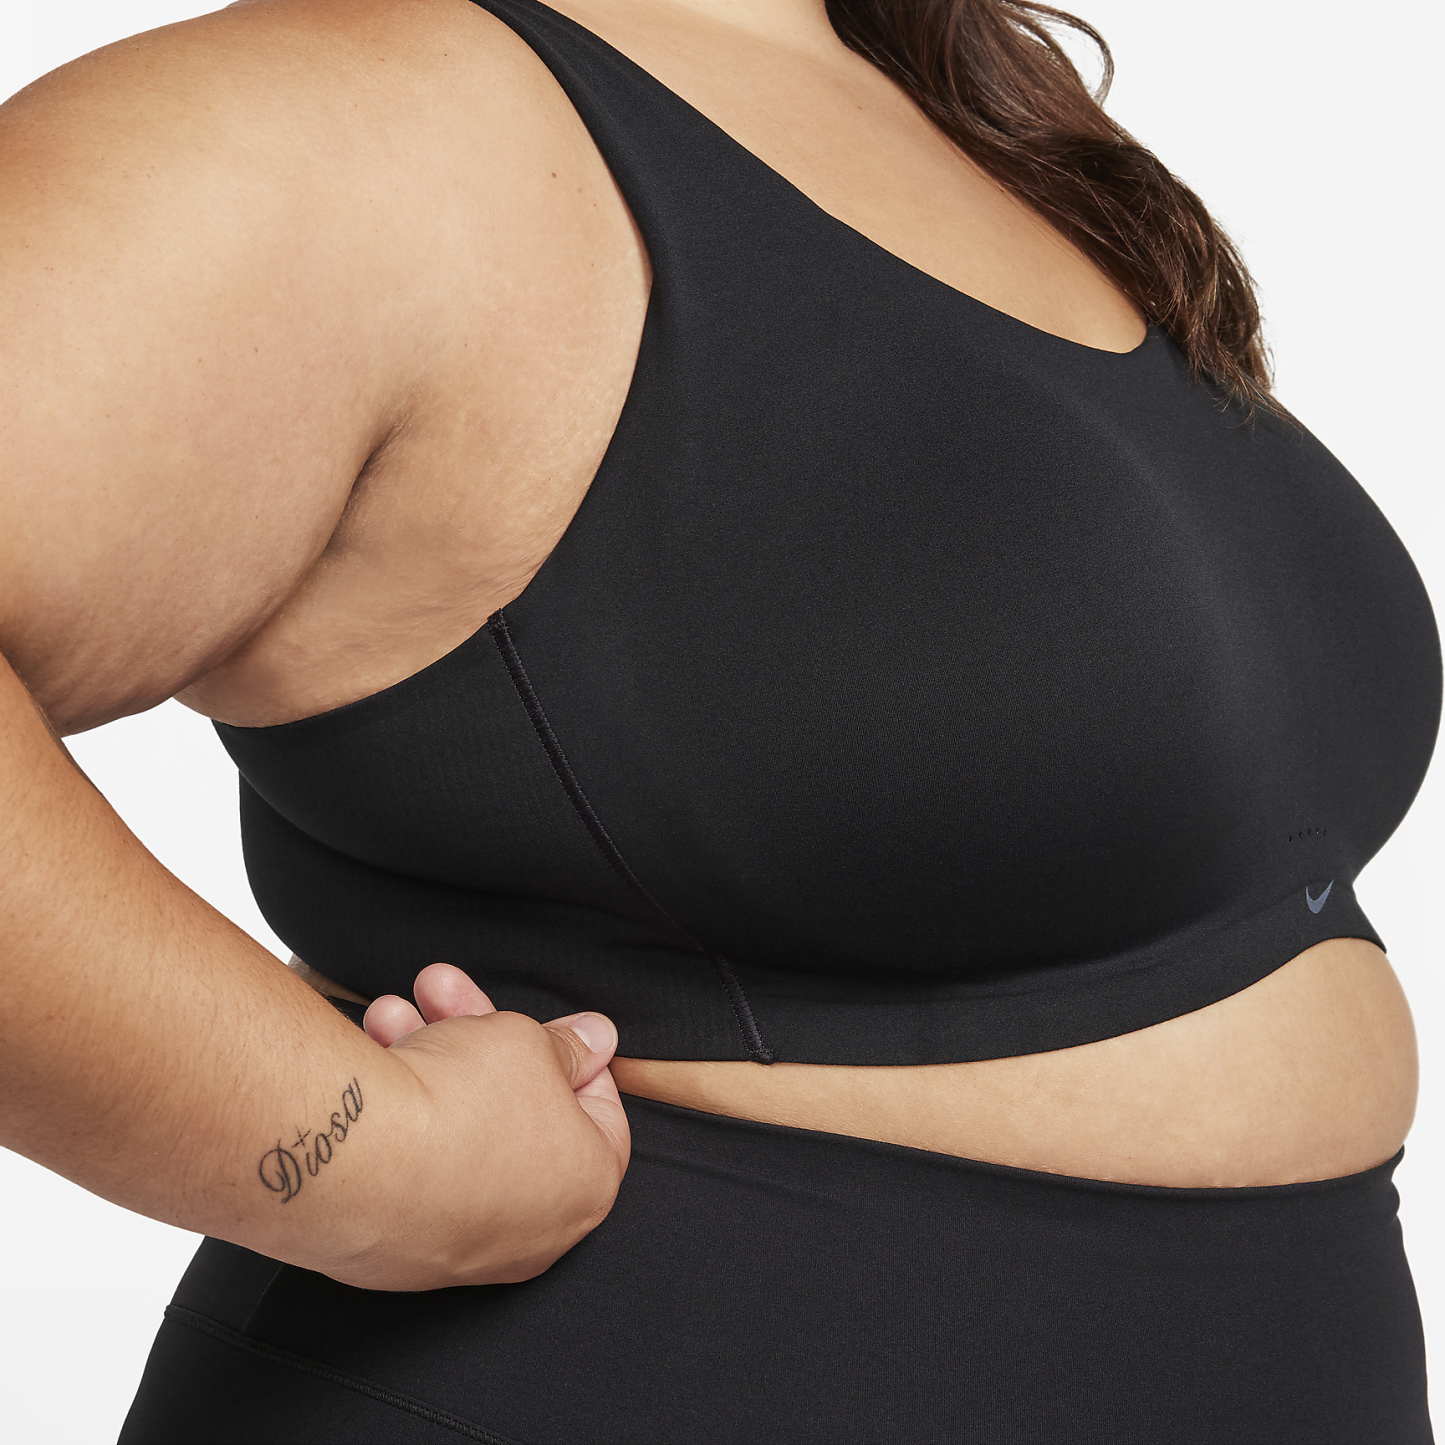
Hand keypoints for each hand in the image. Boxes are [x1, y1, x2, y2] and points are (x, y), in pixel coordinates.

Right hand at [325, 964, 629, 1290]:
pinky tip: (373, 1055)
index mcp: (587, 1184)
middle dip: (476, 1039)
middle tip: (447, 994)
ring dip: (426, 1059)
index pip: (599, 1111)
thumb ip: (567, 1042)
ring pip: (455, 1132)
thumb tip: (596, 1038)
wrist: (353, 1164)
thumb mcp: (528, 1043)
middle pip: (513, 1111)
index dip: (571, 1054)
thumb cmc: (461, 1104)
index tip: (543, 1025)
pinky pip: (409, 1168)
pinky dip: (397, 1115)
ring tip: (392, 1012)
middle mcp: (532, 1231)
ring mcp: (460, 1248)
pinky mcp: (397, 1251)